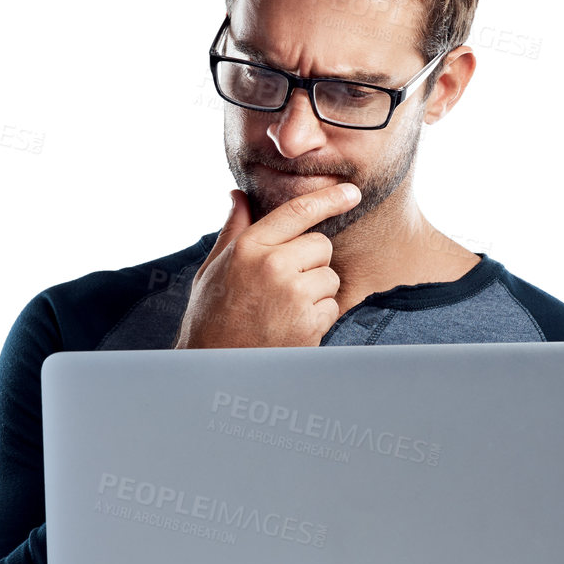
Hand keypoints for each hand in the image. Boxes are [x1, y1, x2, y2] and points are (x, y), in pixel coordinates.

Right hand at [174, 184, 360, 349]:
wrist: (215, 371)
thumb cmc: (211, 317)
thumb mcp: (213, 268)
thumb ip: (233, 230)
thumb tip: (238, 195)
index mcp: (249, 247)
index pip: (298, 211)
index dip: (330, 198)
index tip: (351, 192)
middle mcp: (273, 265)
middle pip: (321, 245)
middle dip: (311, 261)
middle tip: (284, 284)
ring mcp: (294, 295)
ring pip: (329, 277)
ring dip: (316, 292)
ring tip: (283, 309)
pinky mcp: (309, 322)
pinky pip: (332, 306)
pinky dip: (318, 317)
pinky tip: (290, 326)